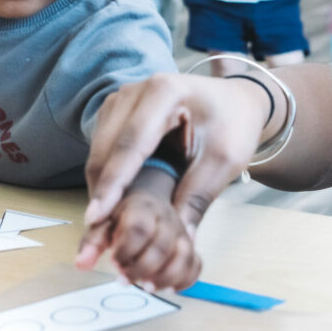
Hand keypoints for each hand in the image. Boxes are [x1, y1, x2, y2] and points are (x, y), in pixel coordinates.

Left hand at [76, 167, 198, 290]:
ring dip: (166, 277)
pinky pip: (196, 264)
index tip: (114, 261)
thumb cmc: (122, 217)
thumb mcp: (102, 223)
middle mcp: (166, 218)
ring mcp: (180, 233)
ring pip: (184, 255)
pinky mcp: (189, 246)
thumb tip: (81, 264)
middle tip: (124, 279)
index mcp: (141, 208)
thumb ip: (92, 242)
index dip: (126, 250)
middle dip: (142, 269)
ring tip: (147, 287)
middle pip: (162, 245)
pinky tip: (168, 288)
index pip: (139, 228)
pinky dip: (185, 279)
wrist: (146, 201)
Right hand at [84, 72, 269, 231]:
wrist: (234, 101)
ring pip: (98, 151)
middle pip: (106, 148)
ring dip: (100, 188)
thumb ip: (199, 196)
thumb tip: (181, 240)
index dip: (113, 183)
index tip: (96, 218)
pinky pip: (102, 150)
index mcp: (165, 92)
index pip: (131, 143)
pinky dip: (105, 179)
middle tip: (98, 237)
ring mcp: (121, 100)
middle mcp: (135, 90)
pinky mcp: (116, 113)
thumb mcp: (224, 160)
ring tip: (104, 227)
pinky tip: (112, 206)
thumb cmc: (233, 125)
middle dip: (101, 192)